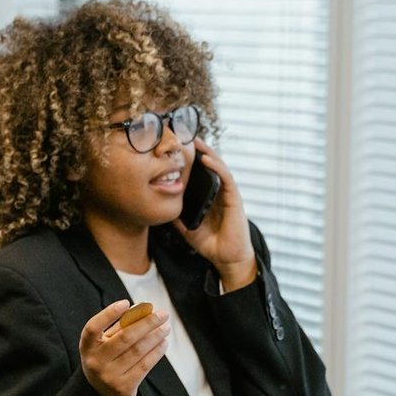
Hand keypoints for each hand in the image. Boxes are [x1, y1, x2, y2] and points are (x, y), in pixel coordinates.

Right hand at [80, 299, 170, 395]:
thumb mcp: (105, 342)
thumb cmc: (106, 358)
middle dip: (147, 323)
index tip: (126, 302)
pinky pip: (144, 365)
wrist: (102, 394)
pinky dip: (156, 352)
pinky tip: (163, 342)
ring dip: (156, 336)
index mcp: (87, 346)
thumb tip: (142, 307)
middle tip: (163, 314)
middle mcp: (95, 361)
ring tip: (166, 327)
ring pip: (138, 350)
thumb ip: (120, 325)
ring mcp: (109, 376)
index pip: (93, 327)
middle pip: (125, 337)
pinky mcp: (123, 387)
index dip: (108, 314)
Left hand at [173, 139, 256, 289]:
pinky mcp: (234, 198)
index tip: (176, 150)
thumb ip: (177, 218)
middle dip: (198, 151)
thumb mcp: (187, 229)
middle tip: (185, 137)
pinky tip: (207, 159)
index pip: (199, 174)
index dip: (190, 162)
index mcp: (208, 197)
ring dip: (208, 152)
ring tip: (195, 141)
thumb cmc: (211, 243)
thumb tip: (161, 208)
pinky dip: (217, 167)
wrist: (226, 258)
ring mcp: (227, 194)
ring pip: (218, 167)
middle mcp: (218, 192)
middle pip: (209, 166)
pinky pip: (226, 178)